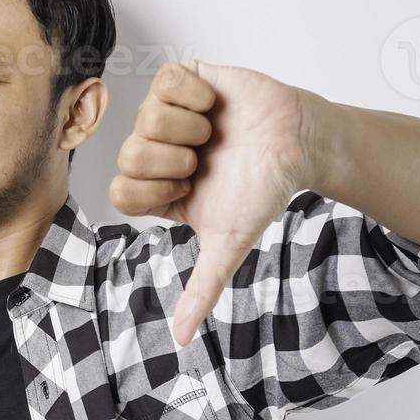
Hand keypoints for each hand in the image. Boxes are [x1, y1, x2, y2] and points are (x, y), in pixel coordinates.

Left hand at [109, 61, 322, 346]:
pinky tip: (215, 107)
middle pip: (128, 154)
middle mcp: (150, 151)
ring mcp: (162, 113)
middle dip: (176, 159)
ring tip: (214, 134)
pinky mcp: (182, 80)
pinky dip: (197, 97)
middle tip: (204, 160)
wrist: (299, 144)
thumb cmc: (261, 190)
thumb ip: (202, 289)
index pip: (120, 190)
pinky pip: (167, 80)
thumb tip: (183, 339)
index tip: (191, 188)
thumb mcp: (228, 243)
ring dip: (191, 129)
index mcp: (152, 189)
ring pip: (146, 116)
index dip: (159, 188)